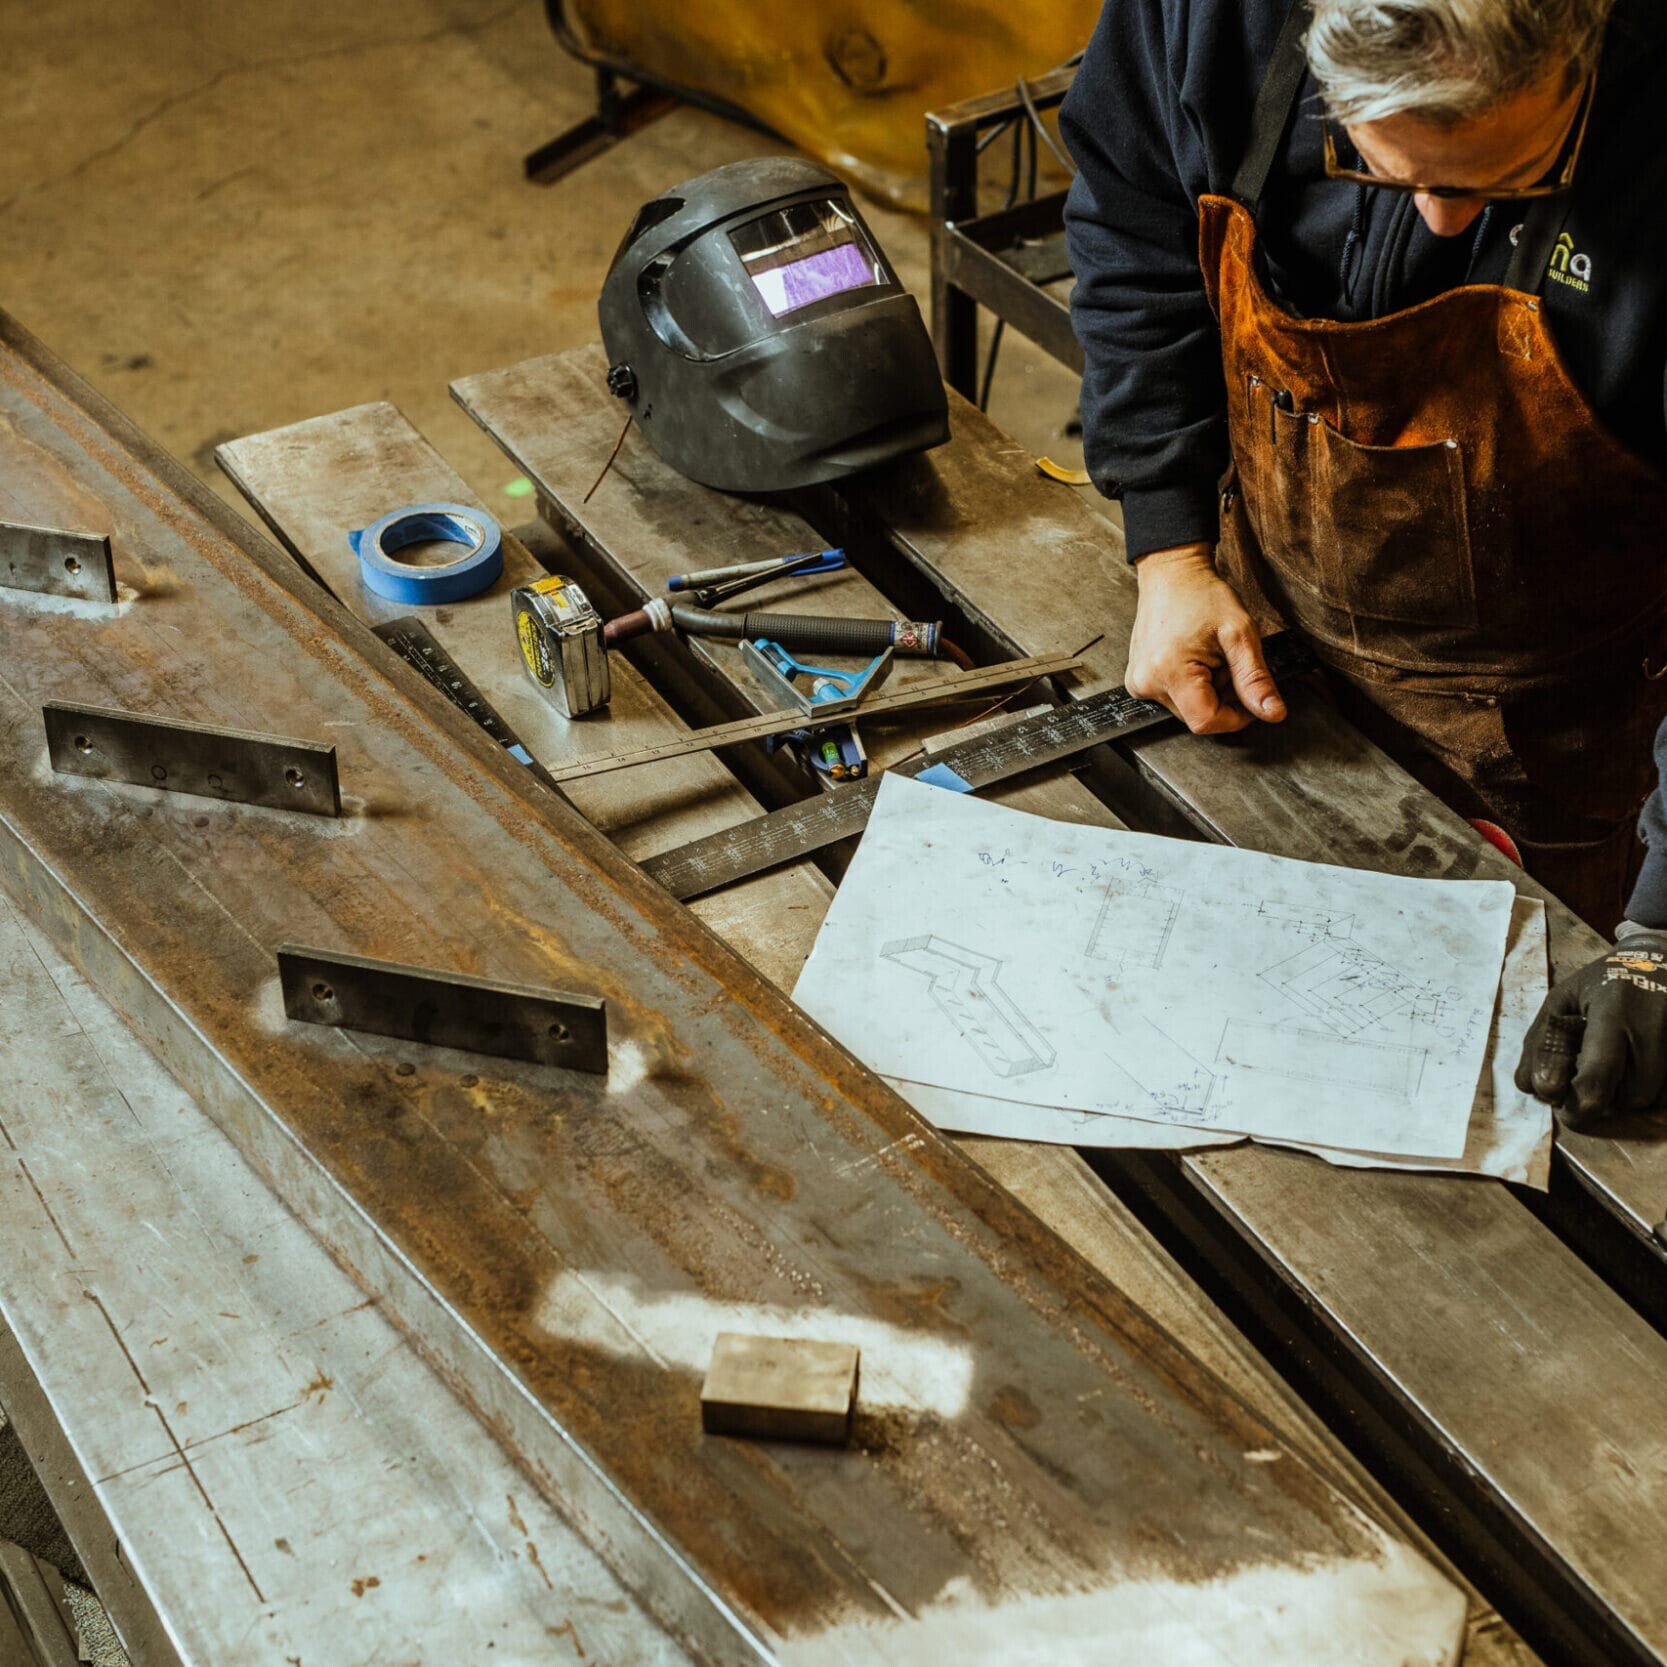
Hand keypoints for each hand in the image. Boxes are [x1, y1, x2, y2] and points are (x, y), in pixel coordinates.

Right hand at [1128, 544, 1287, 734]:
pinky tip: (1192, 660)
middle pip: (1197, 716)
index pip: (1206, 721)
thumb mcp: (1240, 634)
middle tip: (1225, 662)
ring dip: (1207, 691)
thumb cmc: (1202, 595)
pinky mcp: (1138, 682)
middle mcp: (1146, 683)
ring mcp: (1139, 684)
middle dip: (1221, 697)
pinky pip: (1173, 698)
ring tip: (1207, 657)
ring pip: (1187, 709)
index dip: (1236, 716)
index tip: (1248, 696)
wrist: (1172, 574)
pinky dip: (1191, 685)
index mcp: (1169, 671)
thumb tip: (1273, 713)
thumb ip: (1255, 678)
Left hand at [1515, 930, 1666, 1119]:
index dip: (1575, 1103)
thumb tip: (1531, 1088)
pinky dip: (1652, 1088)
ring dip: (1629, 1093)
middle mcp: (1653, 1029)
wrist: (1660, 960)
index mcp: (1613, 1013)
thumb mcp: (1563, 999)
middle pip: (1629, 1099)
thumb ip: (1542, 1042)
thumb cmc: (1601, 982)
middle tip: (1587, 1079)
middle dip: (1603, 1098)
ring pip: (1652, 1100)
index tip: (1559, 1097)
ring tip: (1619, 1062)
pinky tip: (1641, 1062)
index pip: (1596, 1080)